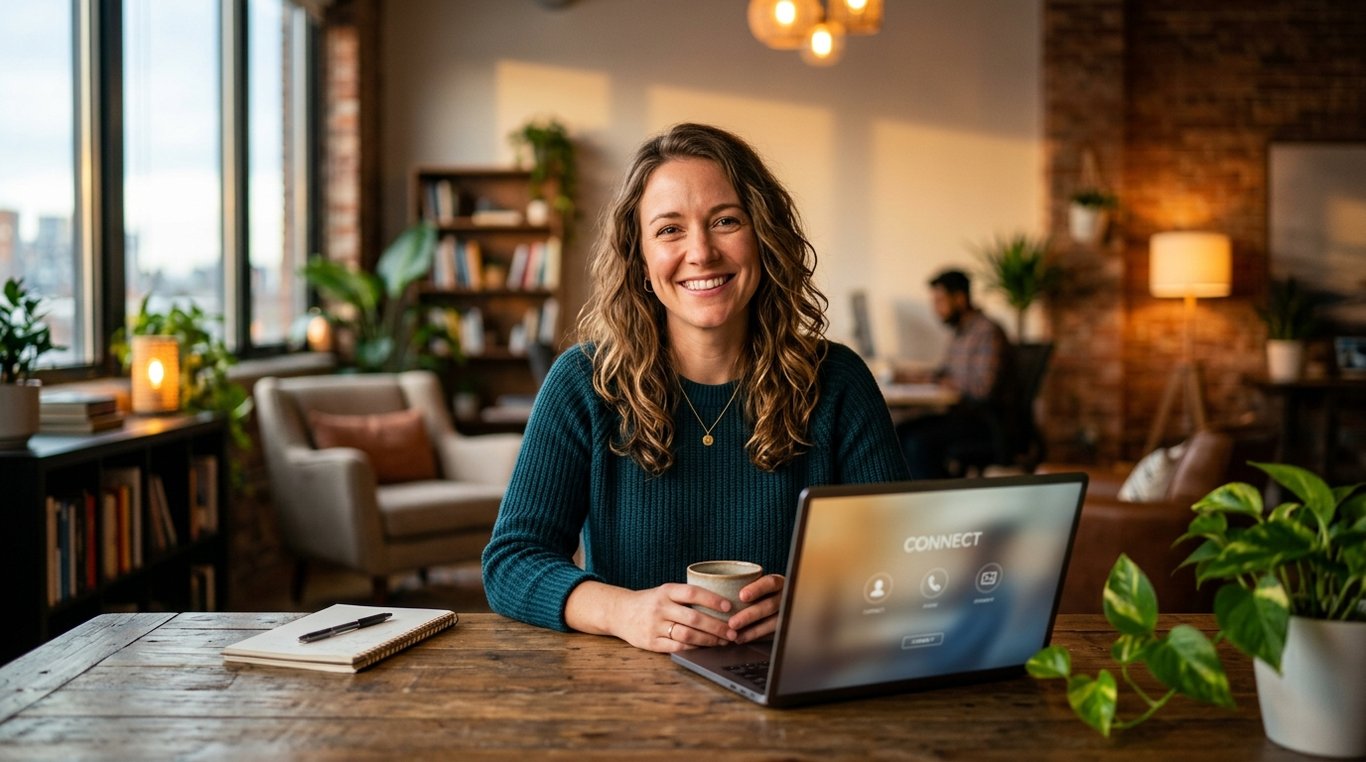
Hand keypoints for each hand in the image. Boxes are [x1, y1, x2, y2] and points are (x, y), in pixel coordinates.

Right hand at [567, 580, 738, 652]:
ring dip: (709, 640)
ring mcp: (655, 626)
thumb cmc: (651, 602)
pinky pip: (677, 647)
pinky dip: (694, 649)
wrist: (620, 612)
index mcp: (666, 591)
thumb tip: (722, 605)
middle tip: (733, 632)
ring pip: (687, 635)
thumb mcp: (665, 592)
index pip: (693, 592)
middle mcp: (661, 607)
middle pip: (694, 618)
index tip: (729, 607)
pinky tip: (706, 649)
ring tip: (723, 642)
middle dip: (717, 626)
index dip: (712, 599)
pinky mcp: (651, 642)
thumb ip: (687, 597)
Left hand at [726, 573, 784, 643]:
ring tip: (736, 636)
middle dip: (750, 615)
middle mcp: (784, 597)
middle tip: (732, 623)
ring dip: (753, 630)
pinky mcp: (783, 627)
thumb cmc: (757, 591)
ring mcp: (786, 613)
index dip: (757, 589)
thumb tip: (711, 585)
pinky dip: (756, 637)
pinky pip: (772, 634)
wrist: (772, 602)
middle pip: (770, 605)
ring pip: (774, 622)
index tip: (741, 596)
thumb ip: (740, 584)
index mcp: (777, 583)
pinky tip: (743, 639)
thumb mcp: (754, 583)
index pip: (770, 583)